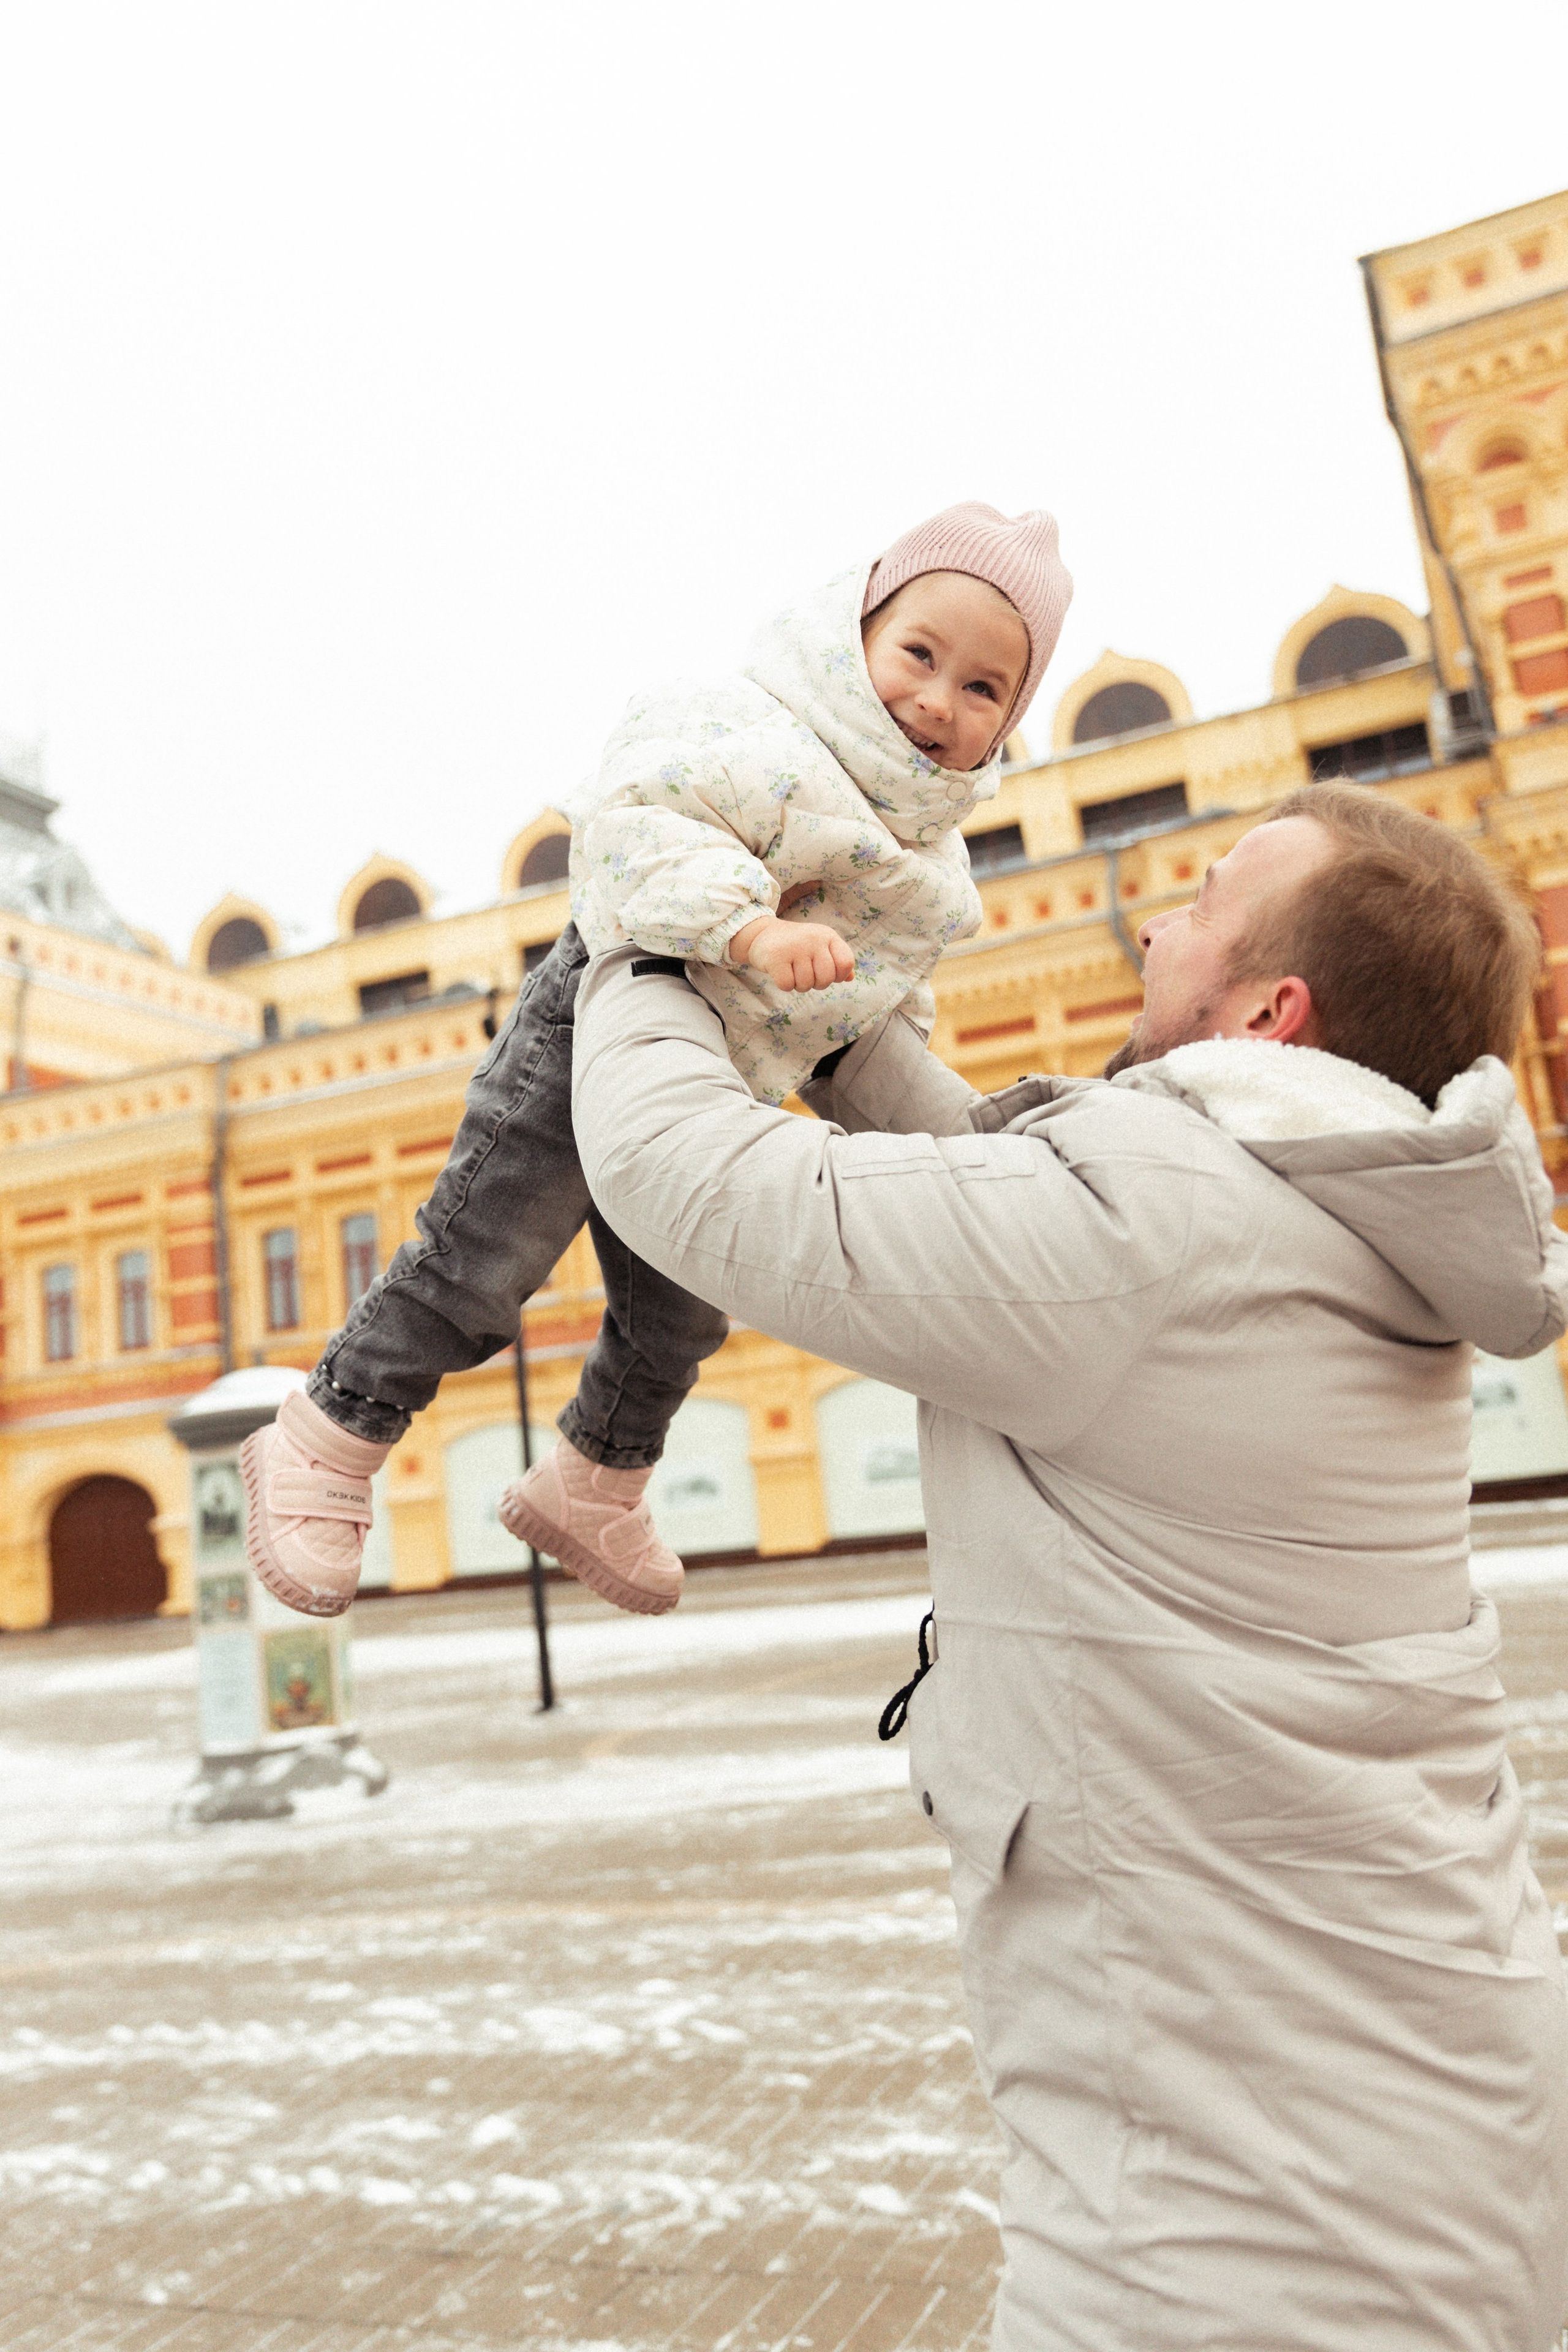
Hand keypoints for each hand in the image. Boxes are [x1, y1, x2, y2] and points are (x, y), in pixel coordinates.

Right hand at [729, 914, 854, 990]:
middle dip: (817, 984)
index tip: (827, 973)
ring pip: (806, 985)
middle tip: (806, 974)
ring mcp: (795, 947)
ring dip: (799, 985)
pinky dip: (784, 984)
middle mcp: (813, 938)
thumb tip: (850, 978)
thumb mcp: (820, 947)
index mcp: (828, 935)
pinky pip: (787, 985)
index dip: (839, 975)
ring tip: (792, 970)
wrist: (762, 934)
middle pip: (826, 978)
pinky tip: (781, 971)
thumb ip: (837, 961)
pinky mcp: (776, 957)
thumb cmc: (797, 945)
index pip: (846, 963)